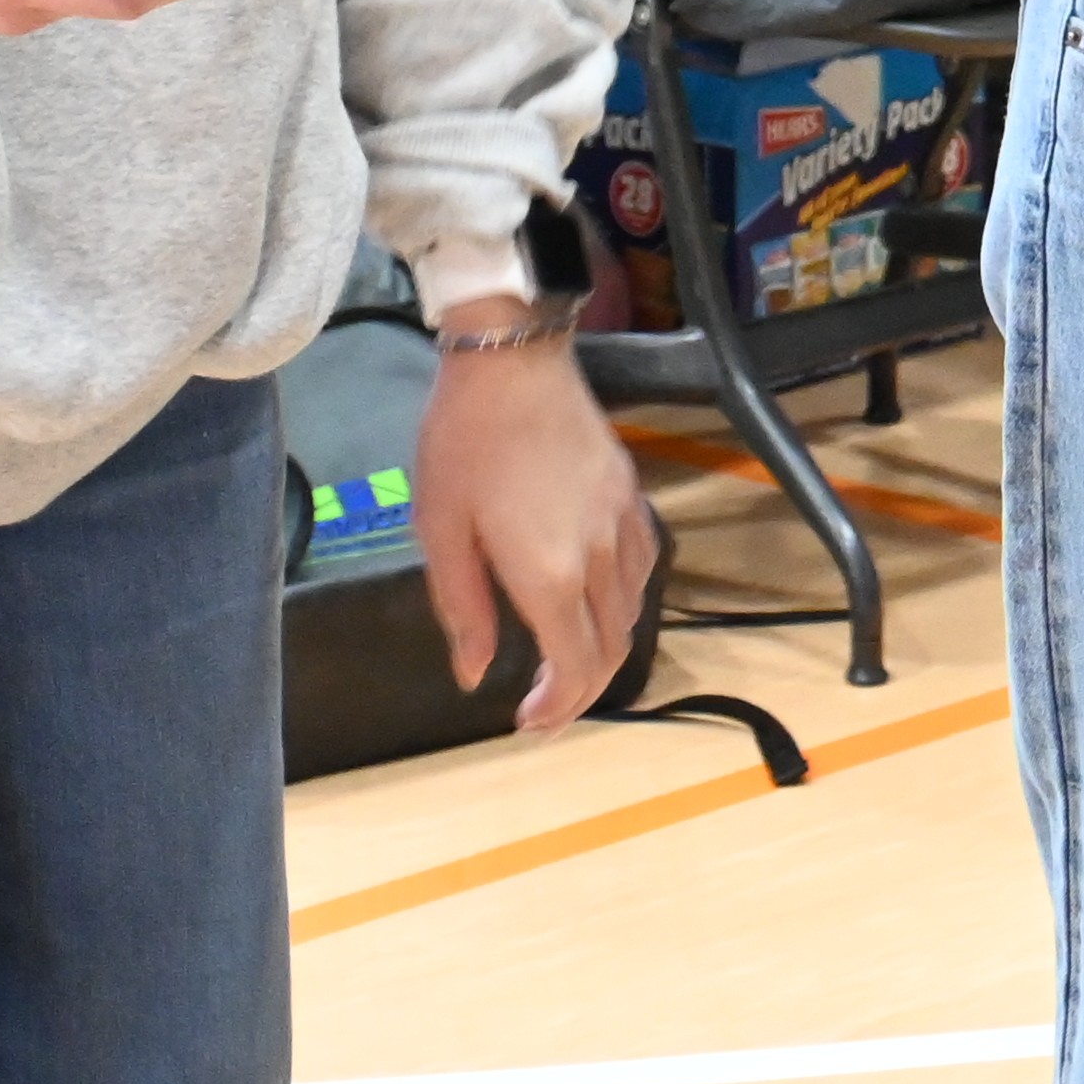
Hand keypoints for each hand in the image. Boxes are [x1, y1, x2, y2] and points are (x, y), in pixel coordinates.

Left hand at [413, 321, 659, 726]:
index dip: (558, 707)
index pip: (574, 665)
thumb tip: (477, 673)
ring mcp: (622, 523)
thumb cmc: (462, 445)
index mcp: (548, 573)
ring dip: (603, 647)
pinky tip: (595, 596)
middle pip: (612, 648)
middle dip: (581, 691)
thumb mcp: (442, 532)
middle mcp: (598, 557)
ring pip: (632, 610)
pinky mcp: (630, 495)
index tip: (529, 721)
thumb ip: (464, 609)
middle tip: (543, 706)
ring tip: (565, 656)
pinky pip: (642, 565)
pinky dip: (622, 601)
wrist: (512, 362)